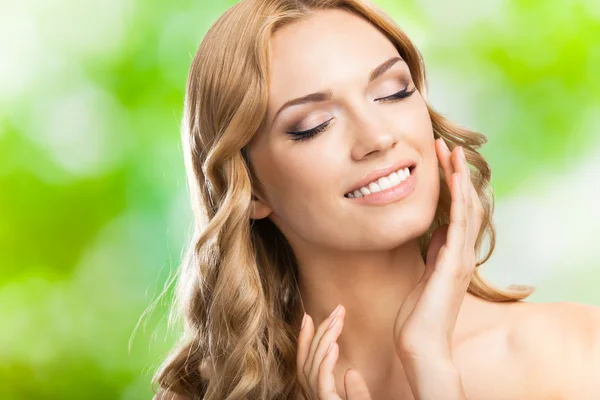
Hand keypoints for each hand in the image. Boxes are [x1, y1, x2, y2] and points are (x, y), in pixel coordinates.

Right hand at [296, 305, 371, 399]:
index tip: (307, 317)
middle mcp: (312, 396)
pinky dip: (326, 362)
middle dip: (320, 331)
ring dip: (325, 340)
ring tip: (337, 321)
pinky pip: (322, 381)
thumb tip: (350, 372)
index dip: (304, 338)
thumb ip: (356, 392)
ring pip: (314, 366)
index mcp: (317, 394)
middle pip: (309, 359)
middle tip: (336, 310)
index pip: (306, 363)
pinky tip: (333, 345)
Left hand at [392, 139, 482, 395]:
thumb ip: (433, 254)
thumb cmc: (417, 314)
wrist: (419, 343)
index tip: (439, 160)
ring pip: (465, 209)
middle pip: (464, 204)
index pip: (455, 211)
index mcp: (452, 254)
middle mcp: (461, 253)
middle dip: (455, 173)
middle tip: (445, 146)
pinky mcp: (453, 265)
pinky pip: (459, 226)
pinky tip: (455, 180)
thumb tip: (435, 235)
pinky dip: (459, 200)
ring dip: (459, 179)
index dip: (449, 184)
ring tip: (451, 152)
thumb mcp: (423, 275)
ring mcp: (460, 258)